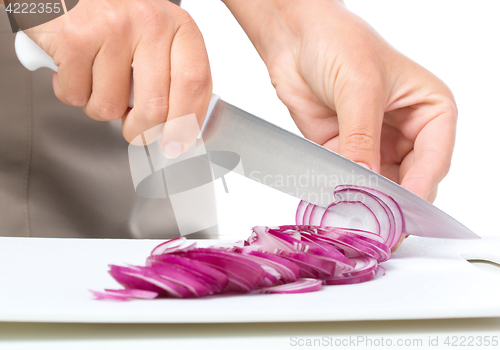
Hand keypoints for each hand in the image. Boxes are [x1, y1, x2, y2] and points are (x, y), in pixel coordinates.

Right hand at [25, 0, 211, 155]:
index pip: (195, 84)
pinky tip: (75, 69)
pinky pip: (76, 96)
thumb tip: (180, 128)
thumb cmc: (114, 16)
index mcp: (178, 27)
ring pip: (110, 107)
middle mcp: (150, 23)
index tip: (177, 145)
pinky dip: (71, 92)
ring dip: (100, 107)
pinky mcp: (75, 39)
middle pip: (156, 107)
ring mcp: (112, 29)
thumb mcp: (157, 37)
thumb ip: (172, 76)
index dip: (187, 123)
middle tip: (133, 129)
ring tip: (97, 80)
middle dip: (141, 132)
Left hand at [224, 0, 456, 249]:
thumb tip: (365, 183)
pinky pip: (349, 179)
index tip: (401, 214)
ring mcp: (375, 142)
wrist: (295, 37)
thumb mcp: (359, 89)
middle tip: (379, 224)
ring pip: (379, 185)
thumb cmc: (338, 41)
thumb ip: (362, 139)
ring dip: (368, 201)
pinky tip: (338, 202)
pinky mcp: (345, 150)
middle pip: (408, 180)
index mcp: (430, 109)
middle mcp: (406, 130)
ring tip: (357, 216)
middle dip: (393, 202)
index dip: (418, 191)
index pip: (433, 161)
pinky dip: (344, 192)